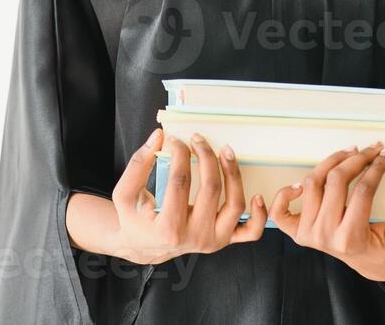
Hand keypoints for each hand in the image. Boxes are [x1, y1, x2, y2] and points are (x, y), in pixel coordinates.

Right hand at [105, 127, 267, 264]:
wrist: (144, 247)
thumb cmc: (134, 219)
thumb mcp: (125, 193)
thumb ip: (138, 163)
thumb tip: (159, 136)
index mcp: (169, 228)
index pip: (180, 181)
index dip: (178, 154)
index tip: (174, 140)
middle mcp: (195, 237)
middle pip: (211, 189)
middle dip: (206, 156)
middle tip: (198, 139)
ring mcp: (213, 241)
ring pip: (235, 205)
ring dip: (234, 174)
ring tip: (226, 151)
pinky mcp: (224, 240)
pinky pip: (251, 232)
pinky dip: (260, 215)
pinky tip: (257, 194)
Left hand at [268, 142, 384, 281]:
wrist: (374, 264)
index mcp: (351, 239)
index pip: (362, 190)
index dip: (376, 167)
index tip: (384, 155)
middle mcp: (325, 236)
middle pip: (336, 180)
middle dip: (357, 159)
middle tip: (371, 149)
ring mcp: (309, 233)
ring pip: (313, 182)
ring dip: (331, 162)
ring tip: (349, 154)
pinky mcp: (299, 232)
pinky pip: (279, 213)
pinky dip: (284, 195)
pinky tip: (301, 184)